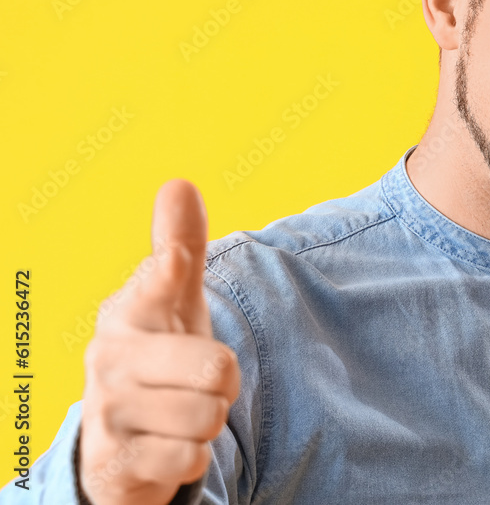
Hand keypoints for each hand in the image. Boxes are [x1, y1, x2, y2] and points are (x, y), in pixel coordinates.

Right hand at [79, 180, 240, 504]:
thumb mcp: (173, 302)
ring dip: (209, 422)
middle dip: (226, 382)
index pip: (157, 281)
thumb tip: (179, 182)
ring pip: (209, 416)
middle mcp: (108, 358)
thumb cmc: (157, 356)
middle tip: (201, 382)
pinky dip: (192, 457)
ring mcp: (108, 412)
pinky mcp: (116, 462)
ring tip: (183, 414)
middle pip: (217, 368)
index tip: (175, 263)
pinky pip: (191, 458)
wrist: (117, 444)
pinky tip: (168, 448)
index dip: (170, 273)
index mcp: (127, 311)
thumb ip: (180, 245)